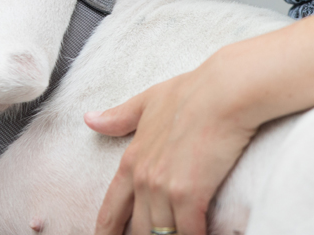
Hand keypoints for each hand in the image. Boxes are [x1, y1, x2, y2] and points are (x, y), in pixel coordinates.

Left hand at [86, 56, 258, 234]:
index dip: (106, 232)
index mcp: (131, 160)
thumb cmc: (191, 92)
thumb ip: (120, 117)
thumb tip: (89, 119)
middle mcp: (142, 179)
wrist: (224, 92)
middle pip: (138, 230)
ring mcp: (163, 189)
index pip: (111, 209)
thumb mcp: (147, 101)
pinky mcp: (189, 196)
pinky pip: (188, 233)